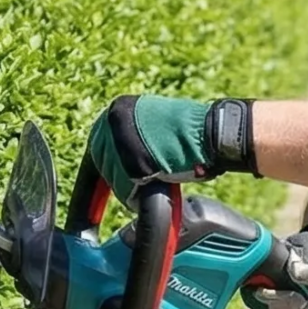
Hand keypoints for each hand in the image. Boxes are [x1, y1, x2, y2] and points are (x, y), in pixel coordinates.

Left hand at [82, 94, 255, 203]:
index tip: (99, 190)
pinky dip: (139, 198)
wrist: (209, 134)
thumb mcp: (151, 125)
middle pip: (103, 167)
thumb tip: (117, 161)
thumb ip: (131, 139)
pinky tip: (160, 187)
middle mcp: (111, 123)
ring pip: (115, 182)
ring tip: (159, 180)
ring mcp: (119, 142)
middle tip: (141, 185)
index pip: (98, 149)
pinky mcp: (130, 164)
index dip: (103, 172)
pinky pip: (127, 193)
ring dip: (133, 190)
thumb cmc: (189, 133)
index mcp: (117, 110)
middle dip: (120, 181)